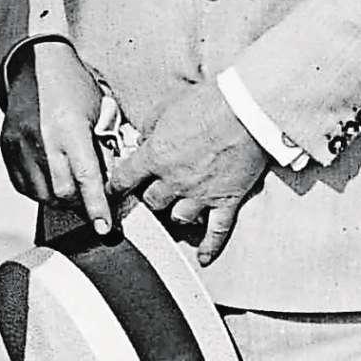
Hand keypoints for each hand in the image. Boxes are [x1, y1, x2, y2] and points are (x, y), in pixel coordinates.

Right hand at [1, 39, 115, 233]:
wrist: (35, 63)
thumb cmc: (75, 87)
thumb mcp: (99, 113)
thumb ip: (105, 150)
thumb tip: (112, 185)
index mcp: (70, 128)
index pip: (86, 178)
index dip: (97, 207)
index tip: (105, 229)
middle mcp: (42, 137)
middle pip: (62, 191)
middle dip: (80, 203)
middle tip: (91, 201)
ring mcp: (19, 142)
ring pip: (41, 192)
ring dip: (59, 198)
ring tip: (71, 189)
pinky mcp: (6, 145)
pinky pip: (22, 184)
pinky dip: (39, 190)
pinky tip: (50, 180)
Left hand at [107, 79, 268, 264]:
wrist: (246, 109)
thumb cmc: (205, 102)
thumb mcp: (165, 108)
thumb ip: (149, 128)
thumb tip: (143, 140)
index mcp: (154, 156)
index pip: (124, 180)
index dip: (116, 186)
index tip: (113, 191)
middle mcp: (173, 180)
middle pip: (151, 202)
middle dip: (150, 198)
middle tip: (153, 194)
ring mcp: (201, 194)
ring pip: (178, 218)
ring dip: (175, 214)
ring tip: (177, 209)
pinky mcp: (227, 200)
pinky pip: (217, 231)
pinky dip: (210, 246)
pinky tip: (203, 258)